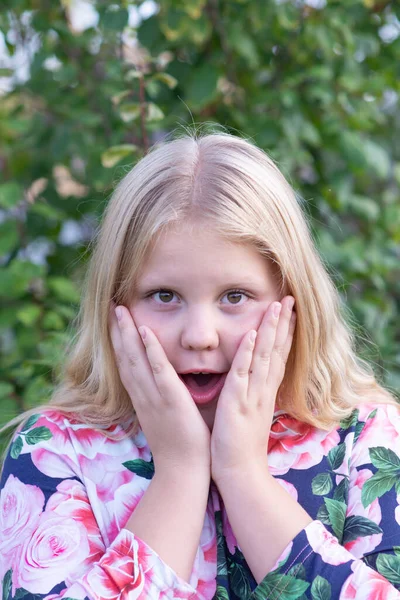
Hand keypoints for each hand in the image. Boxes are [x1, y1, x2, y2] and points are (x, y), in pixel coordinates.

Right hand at [109, 306, 210, 474]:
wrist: (183, 472)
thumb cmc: (179, 447)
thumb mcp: (165, 418)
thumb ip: (162, 400)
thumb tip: (164, 385)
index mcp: (143, 400)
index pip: (126, 366)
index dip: (119, 343)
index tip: (114, 323)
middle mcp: (143, 396)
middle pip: (125, 358)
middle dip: (117, 332)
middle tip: (111, 308)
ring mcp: (154, 397)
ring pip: (136, 360)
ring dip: (126, 334)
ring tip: (120, 310)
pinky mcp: (171, 399)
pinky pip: (159, 370)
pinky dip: (151, 350)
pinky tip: (145, 332)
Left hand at [210, 296, 295, 482]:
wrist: (241, 473)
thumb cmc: (240, 445)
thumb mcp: (250, 413)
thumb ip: (251, 393)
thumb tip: (249, 379)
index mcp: (265, 392)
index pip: (278, 356)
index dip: (285, 333)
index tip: (290, 312)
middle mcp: (263, 390)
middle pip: (277, 350)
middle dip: (283, 323)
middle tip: (290, 298)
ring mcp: (252, 395)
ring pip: (264, 357)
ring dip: (271, 330)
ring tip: (277, 306)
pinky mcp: (237, 403)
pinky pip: (243, 374)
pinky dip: (248, 353)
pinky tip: (253, 335)